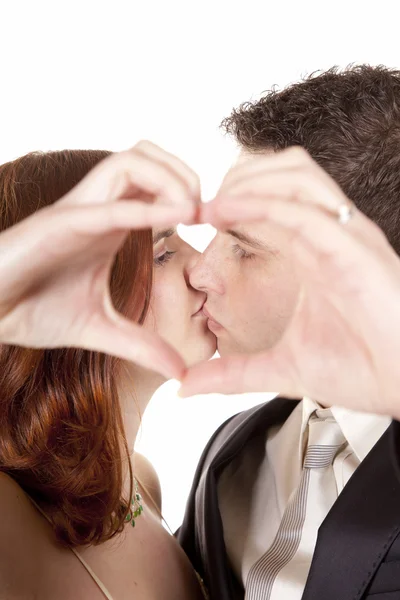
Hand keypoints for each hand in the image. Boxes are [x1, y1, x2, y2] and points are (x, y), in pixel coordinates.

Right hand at [0, 141, 199, 379]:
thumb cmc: (33, 312)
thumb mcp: (100, 330)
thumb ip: (142, 345)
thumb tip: (180, 371)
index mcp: (110, 226)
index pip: (155, 184)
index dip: (190, 193)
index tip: (214, 223)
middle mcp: (97, 209)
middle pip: (148, 156)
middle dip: (186, 174)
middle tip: (204, 211)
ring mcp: (78, 212)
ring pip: (130, 161)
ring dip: (170, 179)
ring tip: (190, 213)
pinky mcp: (58, 224)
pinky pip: (107, 204)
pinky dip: (144, 207)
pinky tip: (176, 219)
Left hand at [181, 147, 399, 417]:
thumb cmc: (359, 370)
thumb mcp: (280, 369)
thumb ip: (232, 372)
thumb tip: (186, 385)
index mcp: (314, 252)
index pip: (271, 200)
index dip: (228, 200)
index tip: (191, 218)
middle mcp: (331, 235)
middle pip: (284, 171)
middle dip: (236, 178)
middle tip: (197, 206)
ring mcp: (346, 238)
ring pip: (297, 176)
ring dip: (247, 181)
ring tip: (210, 206)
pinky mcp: (356, 251)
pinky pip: (305, 212)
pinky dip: (262, 204)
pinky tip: (227, 212)